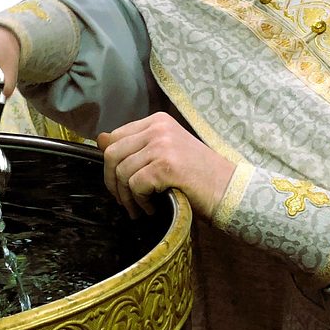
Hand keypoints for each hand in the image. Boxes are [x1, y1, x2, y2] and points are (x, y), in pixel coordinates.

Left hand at [98, 112, 234, 219]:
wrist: (229, 190)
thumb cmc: (198, 176)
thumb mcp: (164, 154)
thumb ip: (134, 146)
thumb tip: (99, 139)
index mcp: (157, 121)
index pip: (115, 138)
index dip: (111, 165)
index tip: (120, 184)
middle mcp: (158, 128)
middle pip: (112, 154)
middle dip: (113, 183)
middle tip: (125, 202)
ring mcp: (163, 145)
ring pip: (122, 172)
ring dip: (127, 197)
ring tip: (140, 208)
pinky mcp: (166, 165)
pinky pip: (135, 185)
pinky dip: (140, 202)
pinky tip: (153, 207)